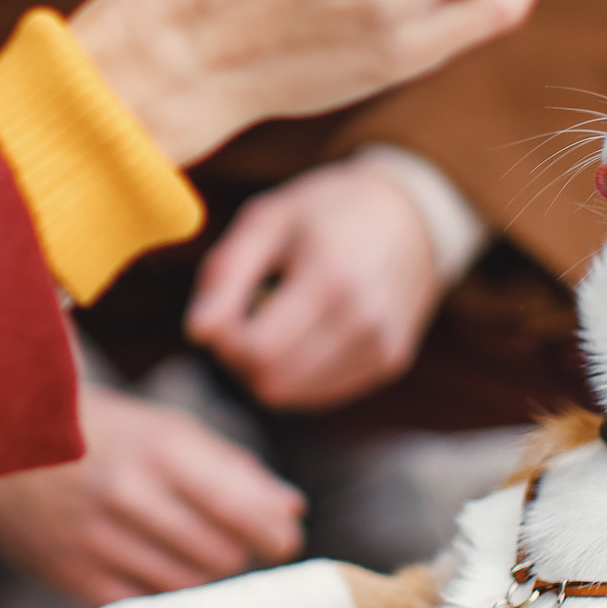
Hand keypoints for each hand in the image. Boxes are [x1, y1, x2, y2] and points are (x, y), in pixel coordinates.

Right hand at [0, 384, 304, 605]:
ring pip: (184, 586)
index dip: (275, 535)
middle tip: (228, 542)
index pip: (242, 512)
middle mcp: (127, 494)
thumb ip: (230, 468)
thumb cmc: (101, 432)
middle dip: (234, 553)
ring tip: (187, 550)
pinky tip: (152, 565)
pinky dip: (157, 590)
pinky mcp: (70, 572)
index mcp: (159, 449)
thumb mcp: (164, 429)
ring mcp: (95, 537)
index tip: (285, 542)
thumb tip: (291, 510)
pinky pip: (141, 602)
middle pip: (219, 556)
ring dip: (199, 574)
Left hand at [186, 158, 443, 409]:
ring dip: (269, 369)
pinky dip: (300, 373)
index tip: (223, 310)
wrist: (409, 213)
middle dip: (241, 359)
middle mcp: (363, 319)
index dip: (224, 340)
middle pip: (272, 381)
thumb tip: (197, 333)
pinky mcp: (390, 360)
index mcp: (329, 278)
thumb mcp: (266, 221)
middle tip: (243, 318)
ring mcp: (382, 344)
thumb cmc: (324, 212)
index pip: (256, 350)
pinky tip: (304, 333)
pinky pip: (323, 393)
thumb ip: (225, 275)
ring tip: (274, 322)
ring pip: (295, 395)